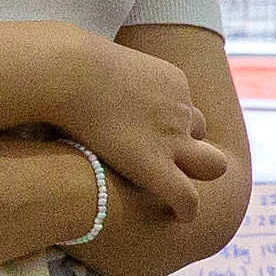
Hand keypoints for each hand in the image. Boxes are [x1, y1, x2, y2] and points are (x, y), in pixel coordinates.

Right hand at [52, 31, 224, 224]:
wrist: (68, 73)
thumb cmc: (66, 63)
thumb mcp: (95, 60)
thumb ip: (98, 70)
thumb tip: (71, 66)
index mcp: (171, 80)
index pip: (180, 104)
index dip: (166, 122)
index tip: (146, 132)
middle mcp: (181, 108)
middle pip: (201, 131)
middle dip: (191, 145)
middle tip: (167, 161)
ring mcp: (174, 138)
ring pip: (209, 164)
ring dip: (194, 175)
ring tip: (177, 191)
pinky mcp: (158, 166)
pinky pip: (186, 196)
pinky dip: (187, 208)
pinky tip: (180, 216)